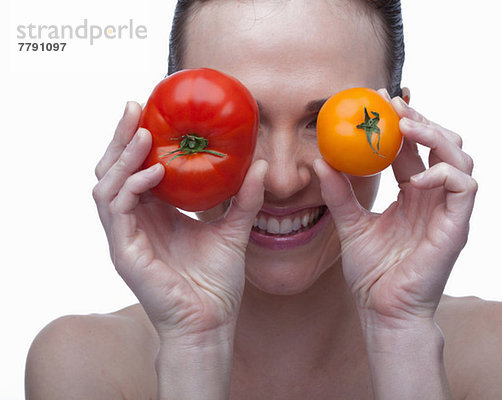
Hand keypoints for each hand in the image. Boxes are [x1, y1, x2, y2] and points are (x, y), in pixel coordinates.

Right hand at [93, 102, 266, 342]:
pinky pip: (117, 209)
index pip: (136, 168)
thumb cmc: (216, 282)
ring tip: (143, 132)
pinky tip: (154, 171)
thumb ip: (245, 198)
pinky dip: (132, 186)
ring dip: (122, 156)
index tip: (152, 109)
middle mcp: (135, 221)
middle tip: (135, 105)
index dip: (138, 139)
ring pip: (106, 185)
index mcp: (154, 214)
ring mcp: (125, 237)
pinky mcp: (124, 252)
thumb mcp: (233, 230)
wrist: (211, 323)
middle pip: (113, 169)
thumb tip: (262, 164)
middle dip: (120, 137)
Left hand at [314, 91, 476, 328]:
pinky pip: (465, 186)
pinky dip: (443, 173)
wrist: (382, 310)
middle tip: (392, 105)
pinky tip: (415, 178)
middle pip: (442, 142)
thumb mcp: (351, 225)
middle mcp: (434, 196)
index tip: (379, 99)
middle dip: (421, 119)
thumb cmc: (372, 273)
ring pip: (460, 156)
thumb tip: (320, 162)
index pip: (413, 147)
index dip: (401, 121)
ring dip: (435, 135)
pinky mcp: (457, 225)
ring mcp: (448, 210)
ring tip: (405, 127)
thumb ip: (339, 194)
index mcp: (413, 193)